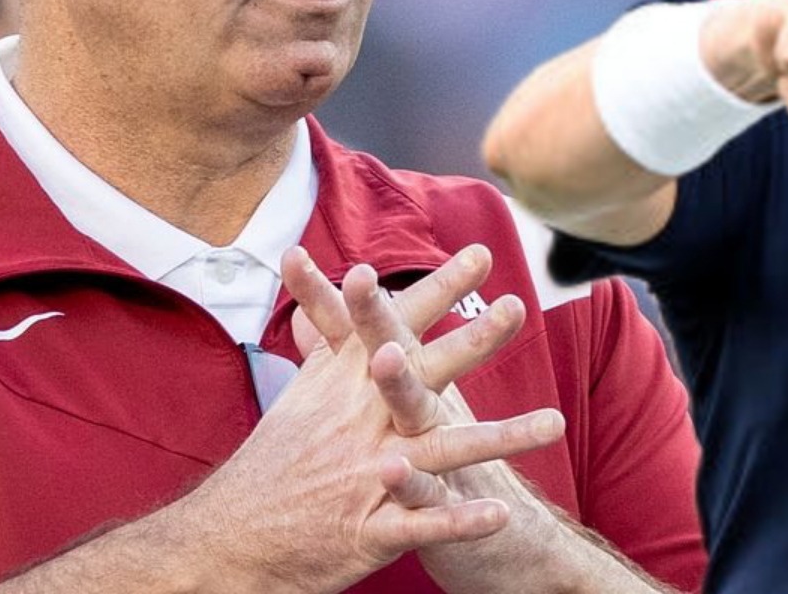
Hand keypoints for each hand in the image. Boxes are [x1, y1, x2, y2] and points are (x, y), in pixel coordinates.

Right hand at [180, 245, 558, 593]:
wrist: (233, 533)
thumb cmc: (278, 455)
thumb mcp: (302, 390)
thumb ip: (329, 339)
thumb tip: (317, 275)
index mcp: (346, 382)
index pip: (394, 322)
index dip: (438, 288)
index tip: (480, 254)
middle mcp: (360, 420)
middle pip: (422, 372)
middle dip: (472, 341)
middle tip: (517, 309)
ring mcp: (366, 473)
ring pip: (442, 450)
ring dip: (500, 437)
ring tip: (554, 423)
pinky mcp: (368, 530)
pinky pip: (421, 523)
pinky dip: (459, 519)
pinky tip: (501, 512)